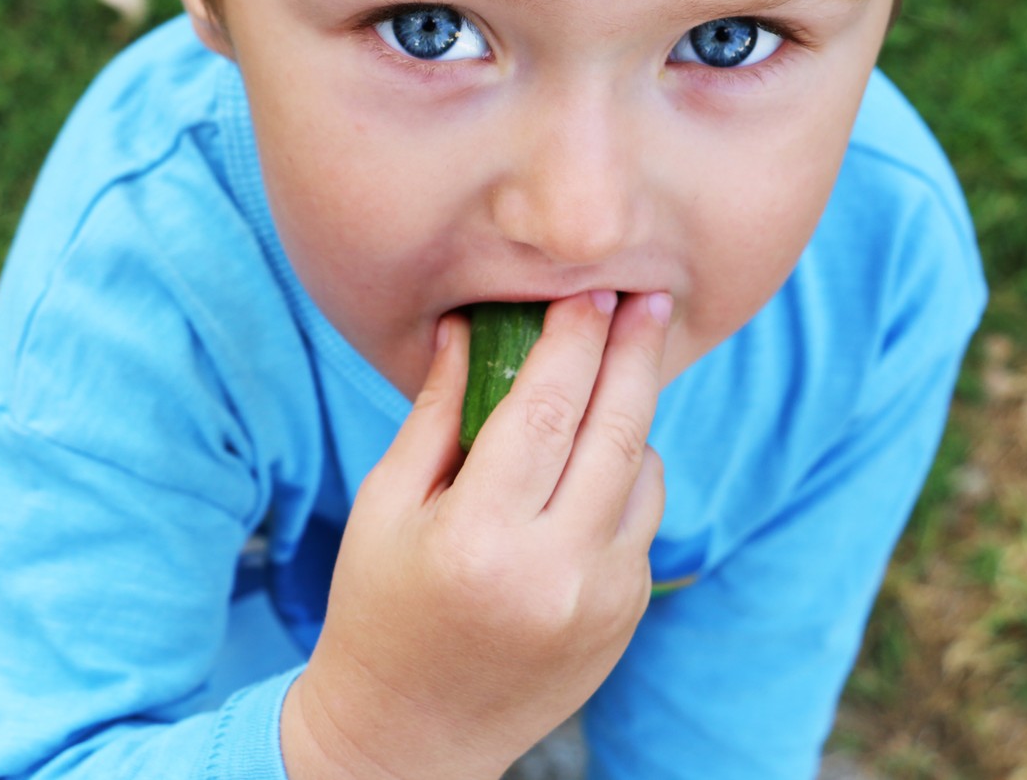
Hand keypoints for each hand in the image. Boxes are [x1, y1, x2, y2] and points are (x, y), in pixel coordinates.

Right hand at [280, 290, 670, 779]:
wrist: (411, 736)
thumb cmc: (379, 609)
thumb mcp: (386, 506)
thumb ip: (437, 414)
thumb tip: (473, 327)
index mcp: (479, 538)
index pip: (543, 410)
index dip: (573, 341)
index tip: (588, 291)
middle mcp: (555, 571)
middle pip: (615, 431)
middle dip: (634, 352)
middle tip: (648, 296)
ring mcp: (603, 600)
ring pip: (643, 471)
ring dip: (633, 411)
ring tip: (613, 370)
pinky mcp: (626, 616)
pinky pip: (643, 517)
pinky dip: (627, 472)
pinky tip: (595, 453)